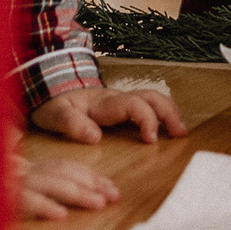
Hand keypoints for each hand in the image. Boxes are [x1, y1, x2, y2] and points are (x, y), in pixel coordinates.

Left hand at [31, 83, 188, 144]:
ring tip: (181, 132)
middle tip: (180, 134)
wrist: (49, 89)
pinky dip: (164, 114)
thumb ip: (73, 125)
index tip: (151, 140)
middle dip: (169, 113)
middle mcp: (118, 98)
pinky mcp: (123, 106)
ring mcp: (122, 100)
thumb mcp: (56, 116)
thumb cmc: (55, 104)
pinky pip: (149, 105)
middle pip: (152, 97)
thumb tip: (95, 138)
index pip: (134, 105)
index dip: (147, 120)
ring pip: (154, 98)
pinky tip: (170, 128)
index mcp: (104, 102)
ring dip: (170, 112)